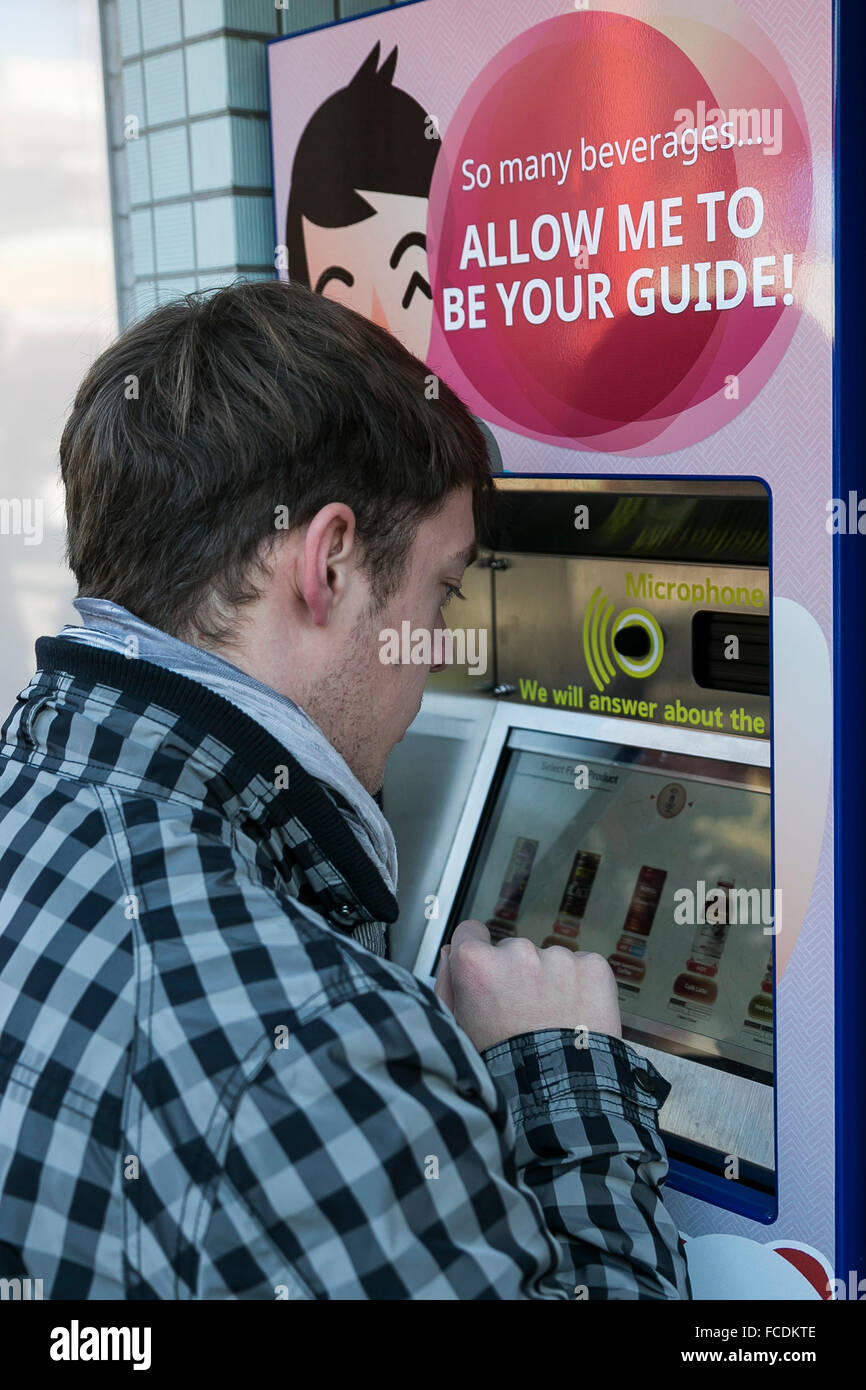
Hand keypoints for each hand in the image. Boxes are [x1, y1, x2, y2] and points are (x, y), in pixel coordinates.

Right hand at [434, 918, 621, 1053]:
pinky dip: (582, 988)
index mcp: (478, 963)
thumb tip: (452, 953)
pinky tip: (575, 1017)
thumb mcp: (459, 1030)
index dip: (478, 955)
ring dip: (551, 982)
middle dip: (517, 974)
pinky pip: (584, 968)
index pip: (471, 932)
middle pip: (513, 950)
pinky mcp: (593, 968)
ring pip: (550, 961)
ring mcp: (559, 958)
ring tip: (552, 1022)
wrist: (560, 1096)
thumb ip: (447, 985)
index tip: (489, 972)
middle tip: (523, 1014)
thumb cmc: (505, 1067)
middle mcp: (518, 952)